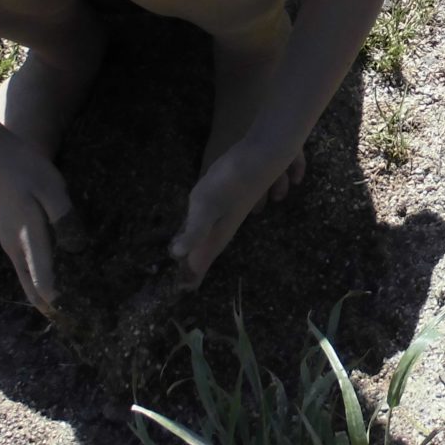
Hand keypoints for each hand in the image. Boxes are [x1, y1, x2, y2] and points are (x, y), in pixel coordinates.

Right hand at [0, 124, 83, 317]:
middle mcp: (15, 248)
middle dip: (53, 309)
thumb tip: (76, 249)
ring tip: (66, 310)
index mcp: (28, 238)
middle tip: (75, 325)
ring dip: (44, 296)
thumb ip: (64, 219)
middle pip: (33, 289)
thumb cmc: (22, 168)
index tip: (76, 321)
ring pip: (27, 279)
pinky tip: (51, 279)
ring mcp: (8, 242)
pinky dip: (37, 279)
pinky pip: (25, 266)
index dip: (60, 303)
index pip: (45, 280)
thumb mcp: (51, 188)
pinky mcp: (7, 234)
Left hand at [170, 137, 298, 289]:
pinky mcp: (242, 190)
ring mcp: (239, 205)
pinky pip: (227, 214)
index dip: (193, 273)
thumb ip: (194, 232)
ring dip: (211, 242)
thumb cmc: (232, 181)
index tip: (183, 290)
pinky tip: (220, 222)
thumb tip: (176, 255)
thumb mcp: (205, 205)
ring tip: (201, 251)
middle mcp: (231, 221)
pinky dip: (216, 224)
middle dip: (201, 260)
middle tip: (189, 275)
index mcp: (220, 230)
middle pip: (213, 245)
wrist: (267, 153)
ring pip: (222, 228)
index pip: (203, 257)